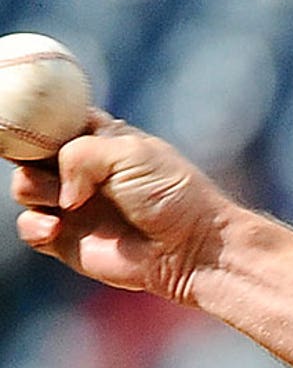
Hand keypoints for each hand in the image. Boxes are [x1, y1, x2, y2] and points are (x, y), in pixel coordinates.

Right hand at [11, 111, 238, 303]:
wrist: (193, 249)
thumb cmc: (171, 195)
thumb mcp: (128, 153)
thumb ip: (79, 153)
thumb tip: (61, 189)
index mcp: (98, 138)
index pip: (50, 118)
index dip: (34, 120)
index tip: (27, 123)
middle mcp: (81, 169)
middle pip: (26, 151)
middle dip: (27, 154)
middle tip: (49, 163)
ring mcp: (72, 204)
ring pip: (24, 186)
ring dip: (36, 189)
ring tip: (72, 202)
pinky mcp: (67, 239)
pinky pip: (29, 227)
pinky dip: (35, 225)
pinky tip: (57, 227)